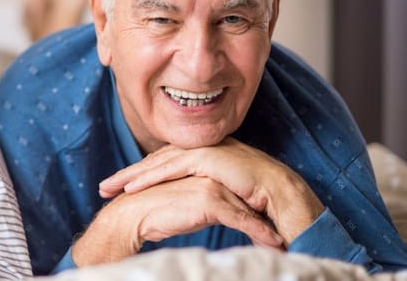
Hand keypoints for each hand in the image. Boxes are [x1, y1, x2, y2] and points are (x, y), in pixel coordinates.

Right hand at [72, 176, 282, 266]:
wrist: (131, 215)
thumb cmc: (152, 212)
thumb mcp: (184, 203)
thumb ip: (202, 199)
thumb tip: (220, 212)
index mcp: (200, 169)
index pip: (233, 187)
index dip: (251, 205)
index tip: (268, 221)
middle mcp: (208, 172)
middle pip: (244, 195)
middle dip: (263, 215)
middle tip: (282, 234)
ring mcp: (209, 183)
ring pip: (246, 207)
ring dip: (265, 228)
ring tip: (281, 244)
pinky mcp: (208, 199)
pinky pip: (240, 219)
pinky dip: (258, 233)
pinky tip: (272, 245)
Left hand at [99, 138, 323, 243]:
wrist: (281, 193)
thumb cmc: (256, 198)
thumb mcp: (221, 192)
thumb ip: (203, 191)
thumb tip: (188, 203)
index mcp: (202, 153)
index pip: (164, 162)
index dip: (140, 174)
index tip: (120, 185)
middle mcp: (200, 148)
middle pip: (154, 159)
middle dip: (128, 174)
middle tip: (104, 186)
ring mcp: (203, 150)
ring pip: (158, 162)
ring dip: (131, 175)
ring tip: (109, 188)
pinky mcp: (207, 158)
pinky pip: (171, 168)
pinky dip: (149, 177)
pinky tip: (131, 187)